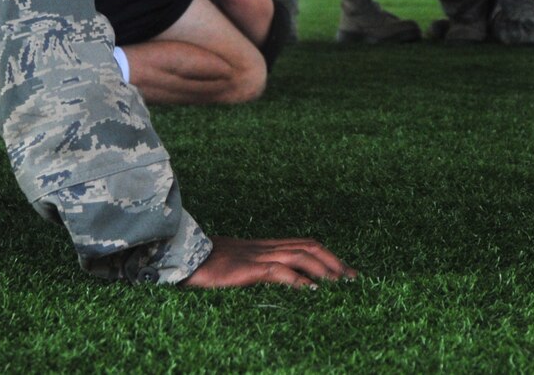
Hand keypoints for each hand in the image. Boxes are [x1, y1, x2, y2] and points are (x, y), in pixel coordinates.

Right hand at [184, 237, 355, 288]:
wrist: (180, 255)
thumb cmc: (203, 263)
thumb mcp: (233, 266)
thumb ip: (252, 270)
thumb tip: (271, 281)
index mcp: (262, 246)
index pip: (303, 244)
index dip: (326, 255)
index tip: (344, 270)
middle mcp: (264, 247)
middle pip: (308, 246)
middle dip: (334, 261)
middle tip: (353, 278)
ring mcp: (256, 256)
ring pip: (299, 255)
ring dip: (324, 269)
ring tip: (341, 284)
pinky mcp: (246, 268)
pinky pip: (278, 271)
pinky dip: (297, 279)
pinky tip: (310, 290)